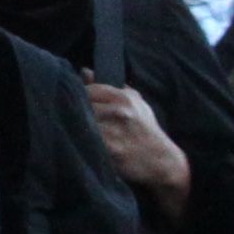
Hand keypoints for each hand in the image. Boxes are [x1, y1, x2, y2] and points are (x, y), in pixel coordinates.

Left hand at [86, 80, 193, 212]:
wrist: (161, 161)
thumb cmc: (146, 129)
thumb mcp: (135, 103)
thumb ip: (110, 87)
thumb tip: (84, 72)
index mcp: (123, 98)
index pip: (88, 90)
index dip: (79, 96)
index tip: (77, 102)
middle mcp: (118, 112)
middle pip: (81, 106)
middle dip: (75, 110)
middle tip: (73, 116)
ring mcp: (113, 132)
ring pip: (81, 123)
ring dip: (77, 126)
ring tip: (77, 129)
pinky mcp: (110, 151)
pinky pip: (87, 141)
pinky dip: (83, 141)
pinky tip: (84, 142)